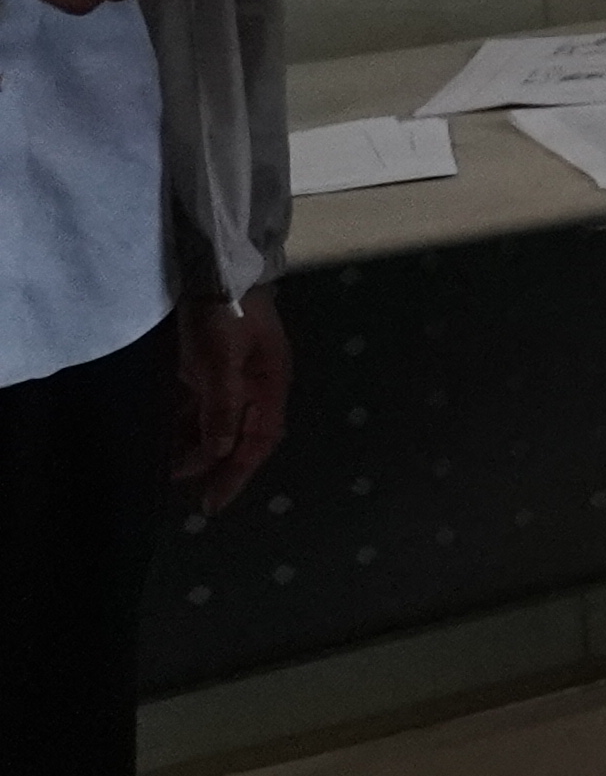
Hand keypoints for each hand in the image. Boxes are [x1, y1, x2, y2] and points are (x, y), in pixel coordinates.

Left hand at [171, 287, 286, 513]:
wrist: (217, 268)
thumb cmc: (224, 317)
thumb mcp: (221, 363)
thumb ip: (222, 408)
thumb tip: (220, 451)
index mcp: (269, 386)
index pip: (256, 443)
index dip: (235, 475)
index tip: (211, 506)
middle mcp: (256, 385)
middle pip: (239, 436)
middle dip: (214, 465)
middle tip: (184, 491)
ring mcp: (235, 373)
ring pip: (218, 421)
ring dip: (198, 446)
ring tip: (169, 468)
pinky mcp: (213, 364)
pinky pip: (202, 404)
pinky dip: (187, 423)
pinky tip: (167, 433)